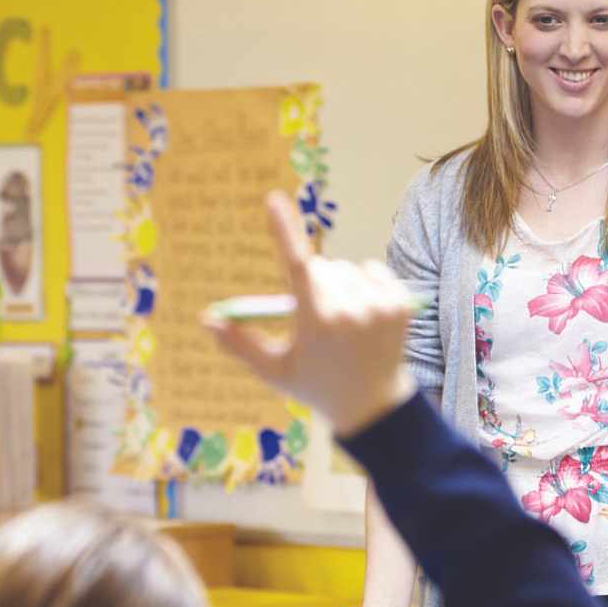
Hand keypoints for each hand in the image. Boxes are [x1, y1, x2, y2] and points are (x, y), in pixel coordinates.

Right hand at [203, 190, 416, 435]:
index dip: (283, 230)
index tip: (273, 200)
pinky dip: (365, 283)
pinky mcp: (401, 304)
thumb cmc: (315, 385)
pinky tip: (365, 313)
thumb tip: (206, 320)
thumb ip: (239, 344)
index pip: (295, 266)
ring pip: (346, 268)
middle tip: (317, 319)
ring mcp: (379, 307)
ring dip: (339, 285)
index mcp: (316, 323)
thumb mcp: (274, 370)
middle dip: (312, 284)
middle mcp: (349, 312)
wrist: (373, 406)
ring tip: (343, 321)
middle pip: (320, 267)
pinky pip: (373, 270)